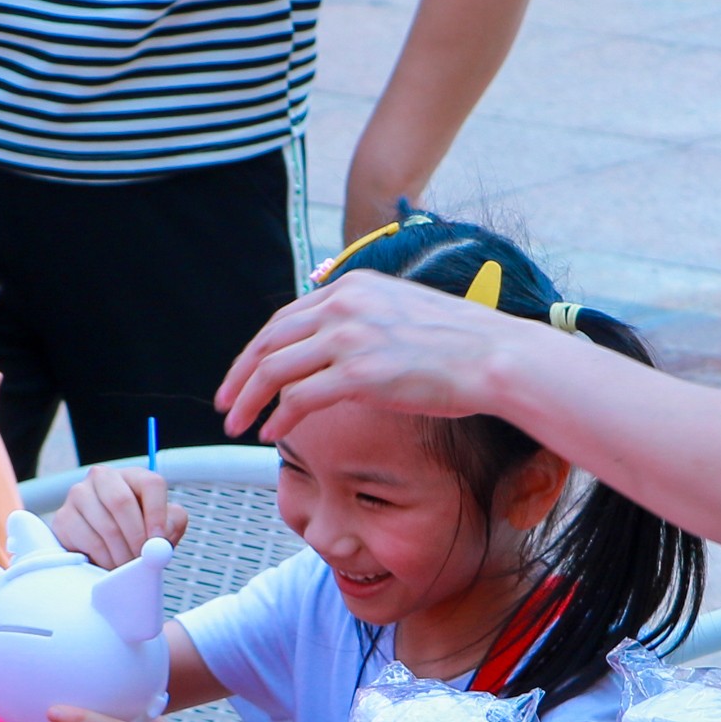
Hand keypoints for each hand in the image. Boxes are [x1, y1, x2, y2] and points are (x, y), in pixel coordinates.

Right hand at [46, 464, 188, 567]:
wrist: (103, 548)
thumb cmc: (137, 533)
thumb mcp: (163, 526)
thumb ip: (173, 524)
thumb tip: (162, 536)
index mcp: (132, 476)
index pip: (150, 483)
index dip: (158, 514)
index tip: (160, 541)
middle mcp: (102, 477)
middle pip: (122, 502)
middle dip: (136, 537)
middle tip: (143, 559)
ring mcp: (79, 494)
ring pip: (105, 525)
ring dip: (122, 553)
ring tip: (129, 565)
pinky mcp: (63, 517)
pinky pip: (88, 541)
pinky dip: (104, 558)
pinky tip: (110, 563)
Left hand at [216, 269, 526, 449]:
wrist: (495, 356)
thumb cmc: (460, 344)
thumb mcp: (401, 313)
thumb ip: (365, 320)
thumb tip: (337, 346)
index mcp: (353, 287)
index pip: (285, 318)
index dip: (257, 350)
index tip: (243, 375)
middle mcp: (345, 304)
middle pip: (269, 340)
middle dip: (240, 375)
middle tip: (225, 403)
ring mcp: (350, 337)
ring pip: (274, 369)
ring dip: (249, 400)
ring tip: (238, 424)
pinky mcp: (360, 373)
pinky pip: (299, 397)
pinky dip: (278, 418)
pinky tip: (272, 434)